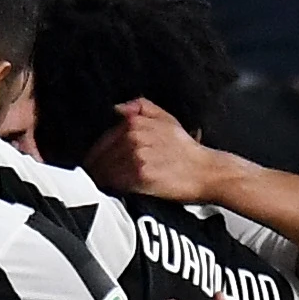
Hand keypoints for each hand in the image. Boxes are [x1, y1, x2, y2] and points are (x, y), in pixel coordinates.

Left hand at [82, 95, 225, 204]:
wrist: (206, 172)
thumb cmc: (186, 150)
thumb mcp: (167, 118)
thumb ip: (141, 107)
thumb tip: (117, 108)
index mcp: (135, 122)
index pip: (103, 140)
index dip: (95, 156)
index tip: (93, 166)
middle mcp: (133, 137)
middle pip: (101, 156)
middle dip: (95, 169)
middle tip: (94, 179)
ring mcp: (136, 156)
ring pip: (105, 170)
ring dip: (100, 180)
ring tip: (101, 188)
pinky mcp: (140, 175)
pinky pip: (115, 182)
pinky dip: (111, 188)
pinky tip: (112, 192)